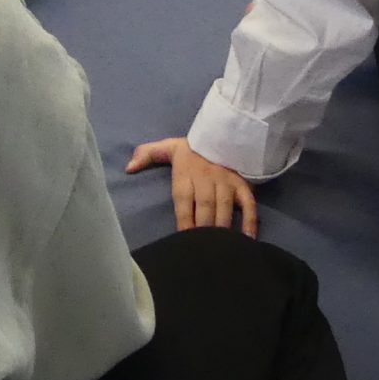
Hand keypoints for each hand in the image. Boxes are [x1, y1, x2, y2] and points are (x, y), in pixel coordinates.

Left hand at [124, 138, 258, 236]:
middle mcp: (207, 179)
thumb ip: (146, 155)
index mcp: (186, 173)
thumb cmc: (191, 149)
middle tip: (202, 247)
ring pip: (225, 206)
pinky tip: (247, 239)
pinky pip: (249, 204)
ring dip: (223, 226)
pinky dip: (250, 221)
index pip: (184, 199)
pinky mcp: (243, 185)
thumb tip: (128, 168)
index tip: (183, 237)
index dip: (184, 219)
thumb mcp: (167, 147)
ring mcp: (227, 182)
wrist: (222, 132)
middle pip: (205, 205)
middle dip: (204, 227)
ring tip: (221, 246)